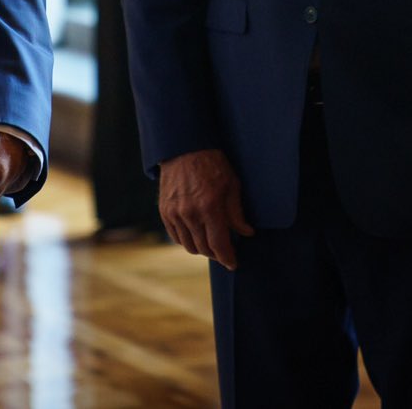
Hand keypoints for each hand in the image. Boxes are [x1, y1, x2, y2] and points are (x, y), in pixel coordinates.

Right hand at [158, 148, 253, 270]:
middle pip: (204, 248)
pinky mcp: (164, 212)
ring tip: (211, 243)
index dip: (227, 258)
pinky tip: (196, 235)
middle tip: (225, 252)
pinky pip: (176, 237)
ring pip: (189, 246)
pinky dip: (187, 241)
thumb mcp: (231, 184)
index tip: (233, 263)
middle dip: (216, 254)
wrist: (184, 148)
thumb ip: (237, 212)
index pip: (219, 244)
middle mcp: (190, 214)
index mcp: (210, 207)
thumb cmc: (212, 164)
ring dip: (201, 249)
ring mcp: (175, 214)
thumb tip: (247, 233)